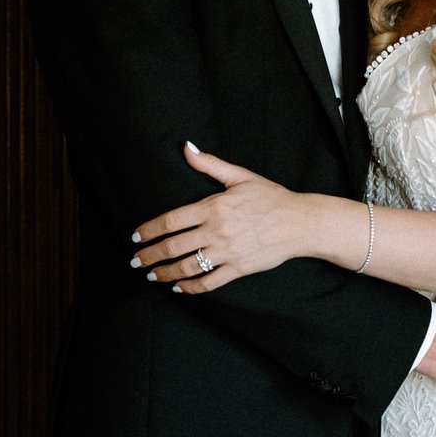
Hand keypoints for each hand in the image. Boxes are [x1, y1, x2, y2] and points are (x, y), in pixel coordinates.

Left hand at [131, 142, 315, 290]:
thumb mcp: (240, 176)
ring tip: (152, 276)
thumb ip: (209, 164)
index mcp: (213, 206)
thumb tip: (186, 148)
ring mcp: (227, 252)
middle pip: (173, 246)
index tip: (135, 237)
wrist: (300, 222)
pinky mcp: (238, 268)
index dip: (148, 231)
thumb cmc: (271, 197)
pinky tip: (180, 288)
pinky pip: (209, 282)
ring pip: (187, 267)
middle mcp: (216, 230)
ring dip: (165, 273)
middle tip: (135, 261)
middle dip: (150, 255)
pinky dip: (191, 287)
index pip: (170, 221)